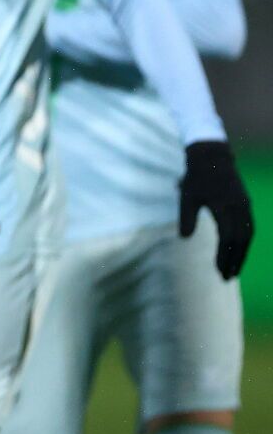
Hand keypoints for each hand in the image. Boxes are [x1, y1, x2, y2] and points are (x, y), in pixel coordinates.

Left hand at [181, 140, 253, 278]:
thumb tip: (184, 238)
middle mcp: (239, 206)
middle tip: (226, 277)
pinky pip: (249, 227)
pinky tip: (237, 253)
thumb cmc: (196, 177)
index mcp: (224, 205)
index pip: (228, 237)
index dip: (224, 255)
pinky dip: (244, 243)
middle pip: (241, 240)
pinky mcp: (247, 204)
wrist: (212, 156)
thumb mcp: (186, 196)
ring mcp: (245, 205)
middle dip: (235, 260)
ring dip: (242, 254)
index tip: (218, 270)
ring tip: (233, 270)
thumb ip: (186, 217)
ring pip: (248, 235)